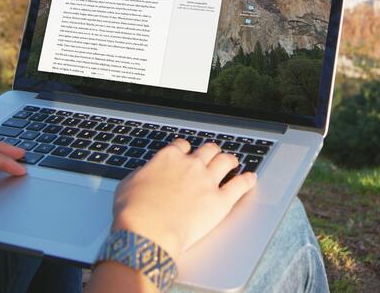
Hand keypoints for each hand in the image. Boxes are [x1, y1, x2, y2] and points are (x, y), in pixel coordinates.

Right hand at [112, 139, 256, 262]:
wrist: (147, 233)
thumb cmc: (133, 212)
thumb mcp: (128, 184)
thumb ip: (142, 174)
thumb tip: (146, 174)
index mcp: (168, 158)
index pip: (182, 146)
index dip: (185, 149)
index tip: (186, 153)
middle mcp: (191, 165)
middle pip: (208, 149)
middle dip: (211, 151)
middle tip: (212, 156)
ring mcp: (207, 181)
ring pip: (226, 160)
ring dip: (230, 160)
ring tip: (233, 162)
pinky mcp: (220, 201)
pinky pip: (240, 185)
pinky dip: (248, 180)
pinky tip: (251, 178)